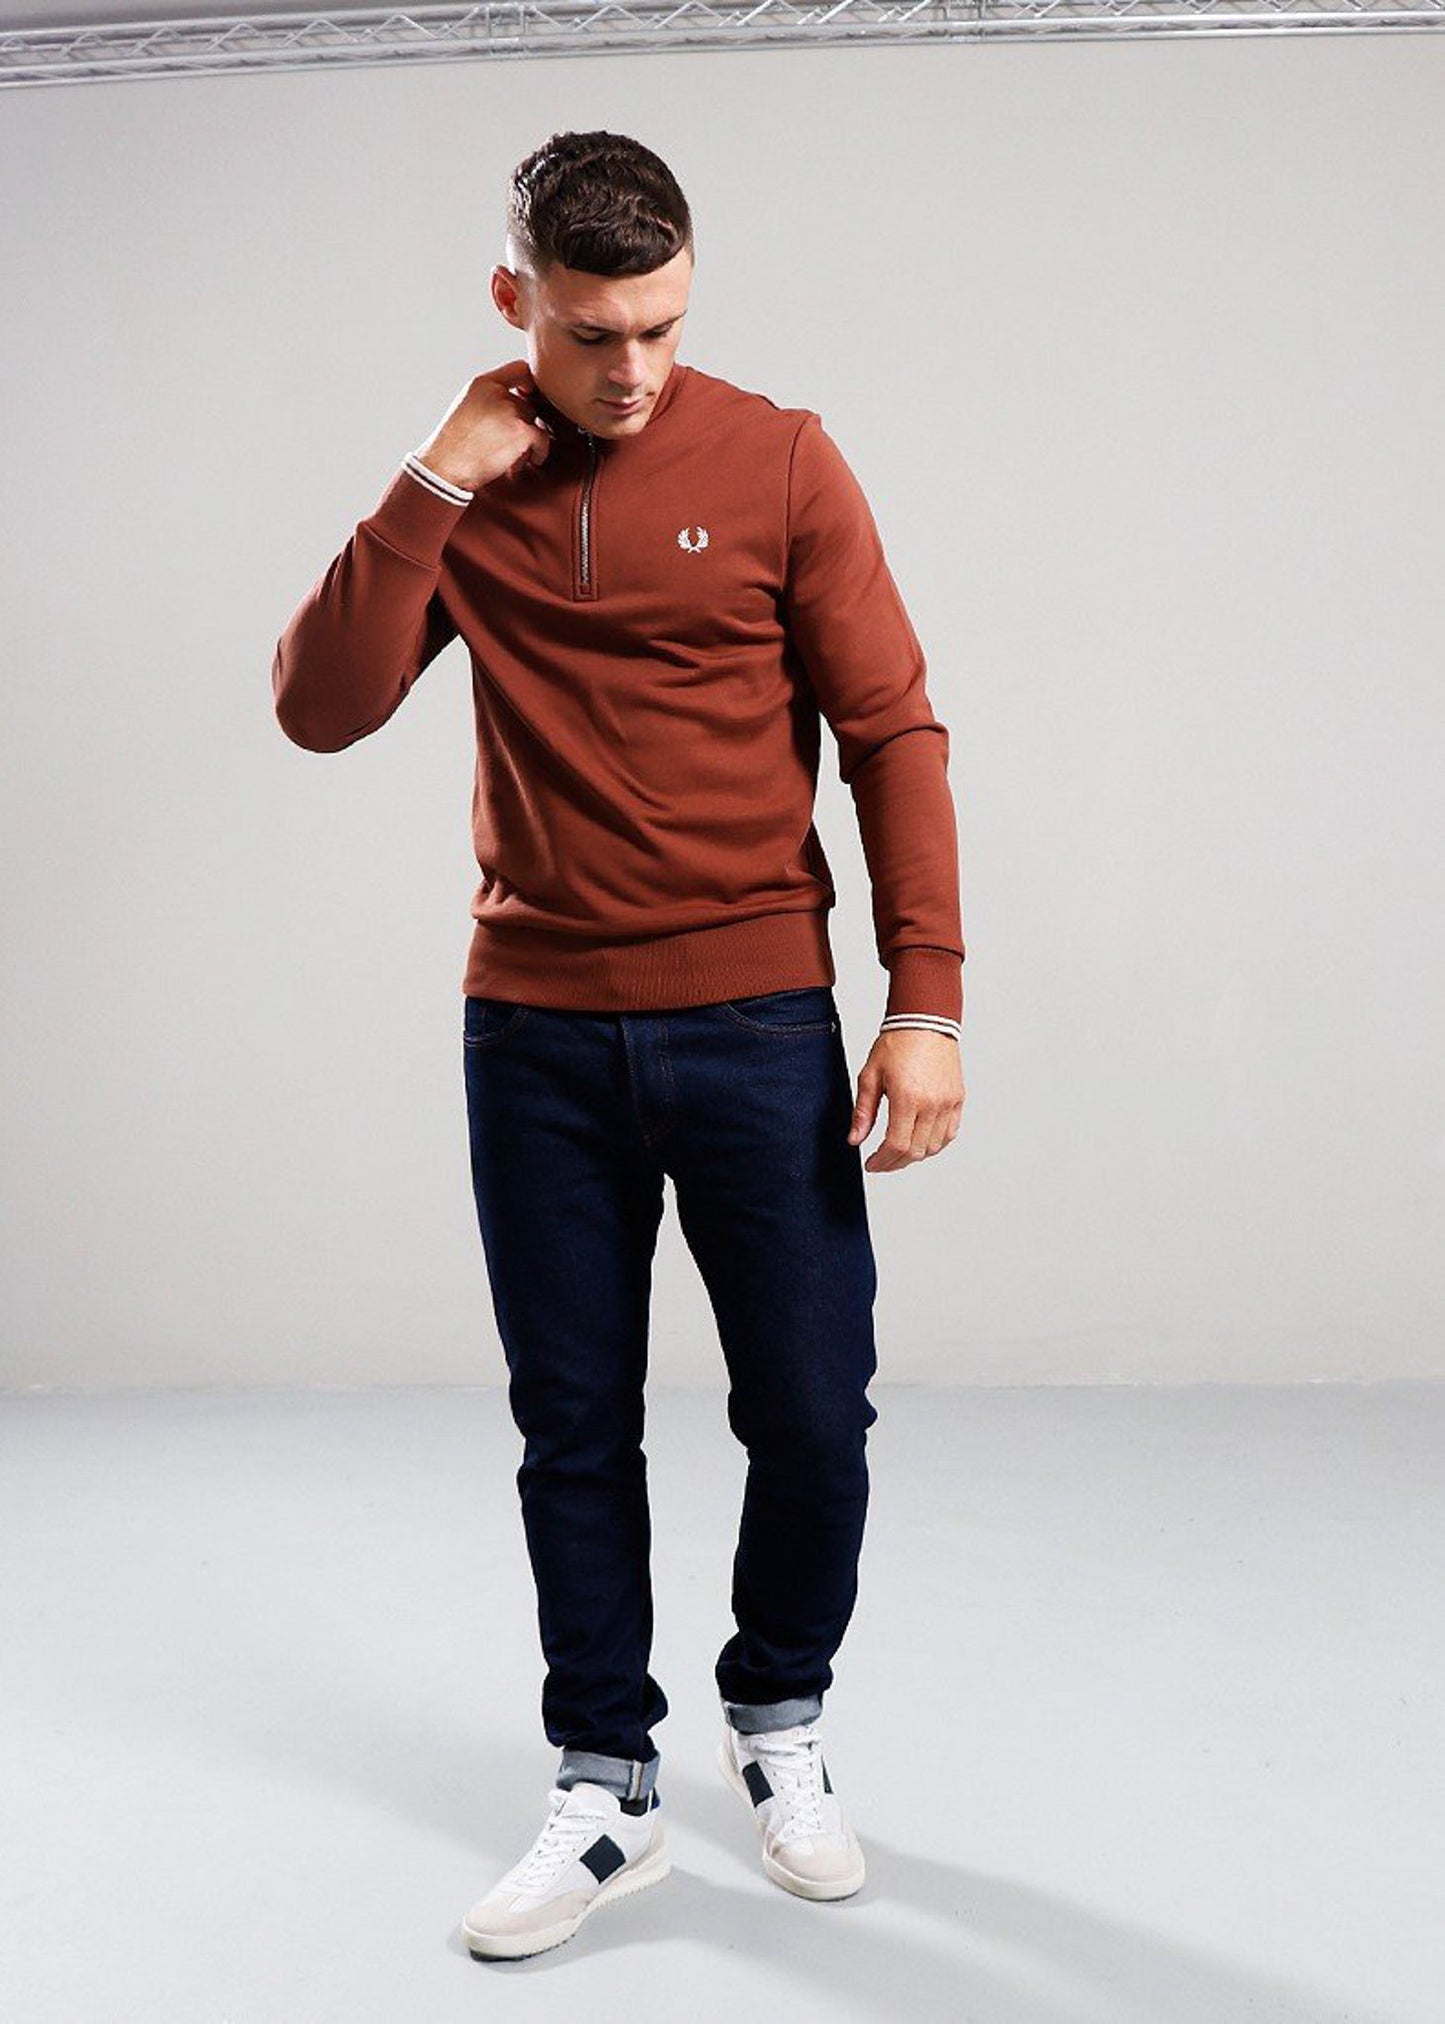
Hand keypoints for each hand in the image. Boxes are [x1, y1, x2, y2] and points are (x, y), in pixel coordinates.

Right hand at [415, 358, 553, 491]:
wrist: (444, 468)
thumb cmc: (453, 447)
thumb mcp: (466, 409)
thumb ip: (490, 399)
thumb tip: (521, 401)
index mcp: (482, 384)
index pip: (519, 368)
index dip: (529, 382)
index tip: (528, 397)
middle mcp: (498, 393)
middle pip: (527, 404)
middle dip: (522, 425)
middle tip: (506, 445)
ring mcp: (511, 410)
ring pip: (534, 423)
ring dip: (526, 441)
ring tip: (506, 456)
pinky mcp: (521, 431)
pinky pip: (543, 438)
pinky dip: (538, 452)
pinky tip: (524, 464)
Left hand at [847, 1028, 965, 1172]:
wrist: (924, 1022)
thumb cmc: (897, 1044)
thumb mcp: (870, 1075)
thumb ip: (863, 1111)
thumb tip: (855, 1140)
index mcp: (907, 1098)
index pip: (896, 1145)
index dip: (882, 1161)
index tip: (871, 1164)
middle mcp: (931, 1104)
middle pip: (915, 1151)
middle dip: (895, 1163)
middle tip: (881, 1163)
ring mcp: (948, 1103)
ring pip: (934, 1147)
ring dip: (915, 1156)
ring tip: (898, 1152)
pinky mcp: (957, 1099)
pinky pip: (949, 1134)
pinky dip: (934, 1144)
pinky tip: (920, 1142)